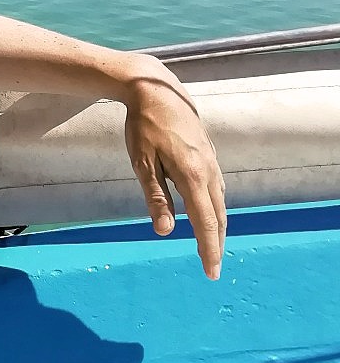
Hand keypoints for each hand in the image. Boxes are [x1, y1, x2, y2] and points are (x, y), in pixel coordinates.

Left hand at [121, 55, 226, 277]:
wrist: (157, 90)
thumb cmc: (144, 126)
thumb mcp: (142, 163)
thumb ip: (156, 197)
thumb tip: (166, 230)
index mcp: (192, 175)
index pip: (205, 222)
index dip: (209, 249)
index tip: (211, 272)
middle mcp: (208, 170)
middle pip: (218, 216)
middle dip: (216, 244)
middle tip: (212, 267)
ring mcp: (212, 162)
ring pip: (220, 203)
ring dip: (218, 227)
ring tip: (212, 246)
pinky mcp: (209, 155)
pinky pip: (217, 189)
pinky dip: (216, 209)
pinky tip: (210, 214)